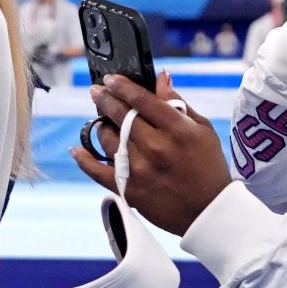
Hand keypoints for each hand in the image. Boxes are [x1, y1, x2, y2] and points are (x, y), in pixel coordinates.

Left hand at [72, 71, 231, 235]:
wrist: (208, 209)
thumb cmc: (209, 165)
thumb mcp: (203, 128)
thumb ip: (179, 103)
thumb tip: (160, 77)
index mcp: (177, 129)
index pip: (142, 99)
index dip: (123, 86)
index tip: (111, 79)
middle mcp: (156, 147)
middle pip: (121, 115)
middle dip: (105, 99)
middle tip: (96, 91)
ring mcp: (140, 169)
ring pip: (108, 138)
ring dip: (101, 125)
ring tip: (103, 121)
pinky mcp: (129, 189)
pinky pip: (97, 171)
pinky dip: (84, 159)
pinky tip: (77, 149)